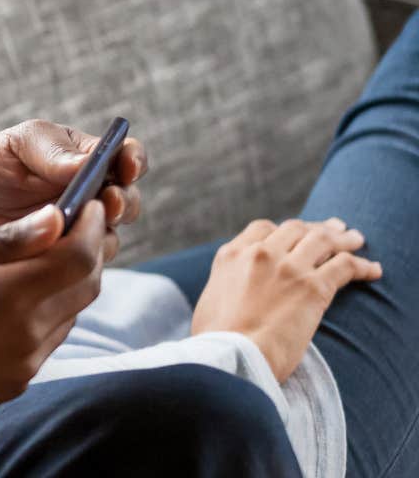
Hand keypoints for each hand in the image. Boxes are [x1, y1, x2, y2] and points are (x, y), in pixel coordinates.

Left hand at [0, 118, 147, 260]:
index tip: (126, 167)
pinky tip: (52, 252)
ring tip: (72, 227)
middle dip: (123, 201)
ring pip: (109, 239)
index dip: (134, 161)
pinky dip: (73, 260)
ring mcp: (85, 232)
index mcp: (90, 159)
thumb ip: (50, 148)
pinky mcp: (67, 261)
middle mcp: (97, 197)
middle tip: (108, 201)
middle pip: (129, 202)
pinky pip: (83, 267)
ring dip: (97, 234)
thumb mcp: (16, 143)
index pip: (129, 156)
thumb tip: (84, 164)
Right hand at [0, 201, 108, 426]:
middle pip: (85, 287)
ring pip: (69, 316)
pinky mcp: (13, 385)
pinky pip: (46, 343)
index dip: (92, 228)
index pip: (78, 258)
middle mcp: (25, 337)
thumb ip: (5, 242)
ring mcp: (22, 366)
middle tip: (73, 229)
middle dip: (87, 253)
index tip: (91, 206)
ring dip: (65, 286)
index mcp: (6, 297)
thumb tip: (57, 218)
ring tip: (36, 265)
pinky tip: (13, 304)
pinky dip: (44, 316)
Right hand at [191, 217, 381, 382]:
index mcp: (232, 256)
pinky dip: (362, 265)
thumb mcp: (210, 303)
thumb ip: (226, 289)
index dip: (285, 230)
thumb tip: (233, 299)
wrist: (232, 356)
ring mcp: (288, 268)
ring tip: (357, 240)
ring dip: (344, 239)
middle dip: (318, 228)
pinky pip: (345, 266)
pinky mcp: (313, 287)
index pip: (263, 229)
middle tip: (335, 230)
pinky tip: (373, 270)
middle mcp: (260, 254)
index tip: (298, 235)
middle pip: (296, 228)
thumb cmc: (216, 341)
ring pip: (323, 240)